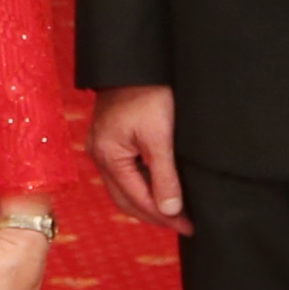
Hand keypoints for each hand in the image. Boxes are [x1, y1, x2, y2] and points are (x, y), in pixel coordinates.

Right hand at [88, 87, 184, 228]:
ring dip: (147, 202)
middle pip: (126, 200)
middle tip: (183, 224)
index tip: (189, 226)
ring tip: (173, 211)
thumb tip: (170, 210)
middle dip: (155, 216)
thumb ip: (164, 176)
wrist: (133, 64)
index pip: (138, 200)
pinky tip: (158, 188)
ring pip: (123, 189)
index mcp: (109, 157)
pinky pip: (123, 174)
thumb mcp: (160, 137)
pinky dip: (141, 186)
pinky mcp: (108, 141)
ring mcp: (101, 148)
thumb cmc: (147, 94)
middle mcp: (99, 156)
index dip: (165, 217)